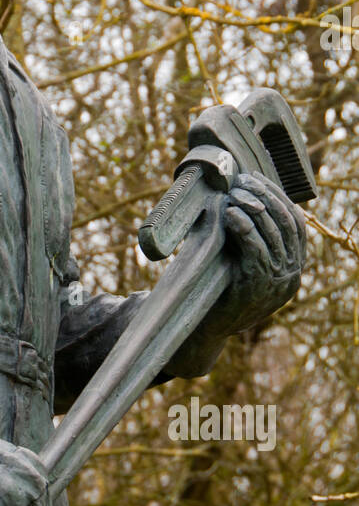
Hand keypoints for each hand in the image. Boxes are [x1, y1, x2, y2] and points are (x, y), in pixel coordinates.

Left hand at [199, 171, 306, 339]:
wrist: (208, 326)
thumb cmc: (222, 287)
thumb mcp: (244, 259)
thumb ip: (253, 236)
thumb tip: (243, 196)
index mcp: (294, 265)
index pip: (297, 223)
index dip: (279, 197)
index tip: (257, 179)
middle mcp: (292, 273)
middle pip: (287, 223)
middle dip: (265, 196)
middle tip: (243, 180)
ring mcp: (278, 281)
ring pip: (273, 233)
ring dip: (252, 207)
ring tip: (234, 192)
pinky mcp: (259, 286)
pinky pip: (256, 250)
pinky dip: (244, 228)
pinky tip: (230, 214)